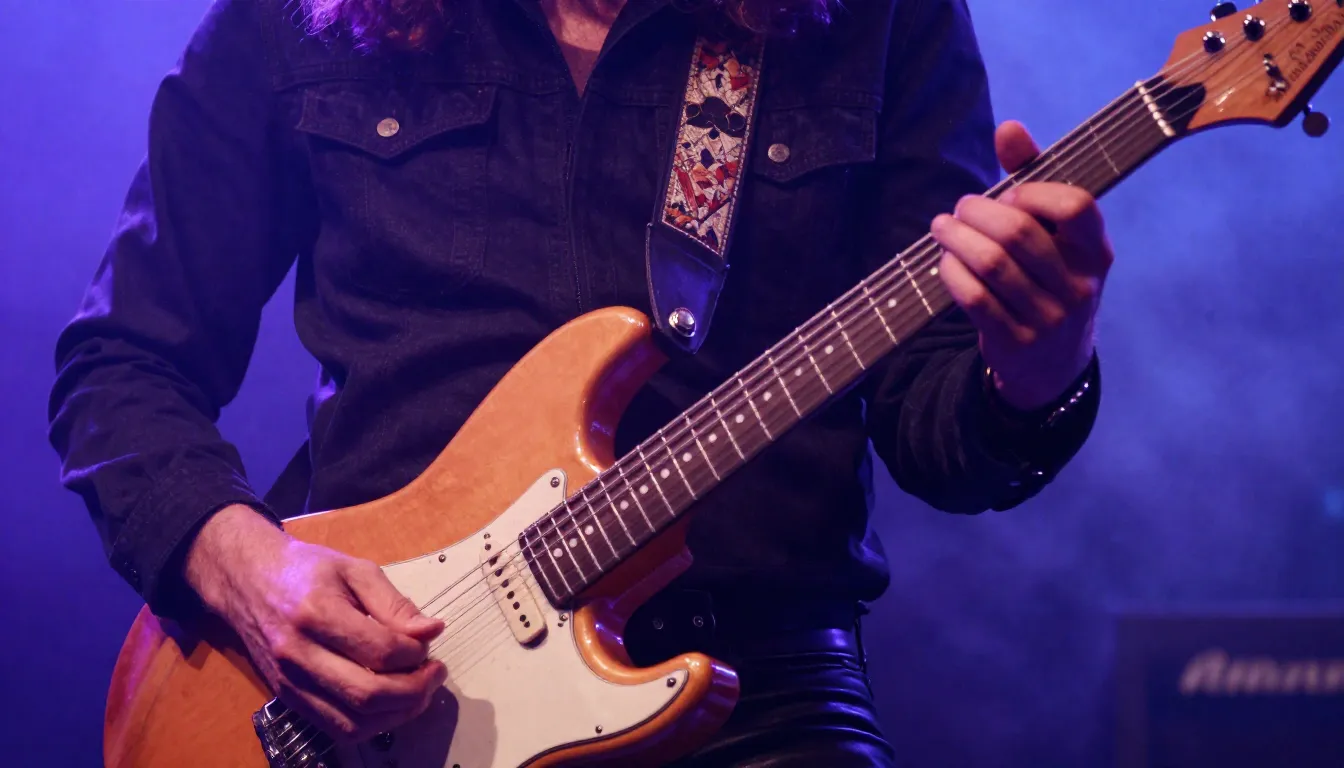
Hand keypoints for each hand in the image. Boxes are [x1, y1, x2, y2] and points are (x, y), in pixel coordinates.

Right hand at [184, 504, 447, 742]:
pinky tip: (390, 705)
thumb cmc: (305, 570)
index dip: (416, 654)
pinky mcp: (287, 698)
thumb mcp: (355, 569)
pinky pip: (335, 729)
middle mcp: (299, 654)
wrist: (247, 581)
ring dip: (397, 714)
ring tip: (419, 691)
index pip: (380, 650)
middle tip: (435, 673)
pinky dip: (371, 725)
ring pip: (353, 722)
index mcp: (317, 613)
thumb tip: (431, 631)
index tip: (428, 643)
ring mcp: (290, 682)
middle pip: (367, 694)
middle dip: (415, 690)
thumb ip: (394, 603)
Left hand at [930, 120, 1112, 410]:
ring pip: (990, 265)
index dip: (1032, 191)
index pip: (1075, 206)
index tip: (1009, 194)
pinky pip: (973, 297)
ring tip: (942, 227)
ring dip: (955, 239)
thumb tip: (1009, 127)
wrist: (1052, 364)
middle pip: (1019, 233)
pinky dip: (951, 272)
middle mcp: (1079, 286)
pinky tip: (944, 261)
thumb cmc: (1049, 279)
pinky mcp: (1014, 341)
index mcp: (1096, 252)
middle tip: (959, 209)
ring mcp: (1048, 318)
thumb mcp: (1056, 236)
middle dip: (977, 212)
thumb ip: (1034, 177)